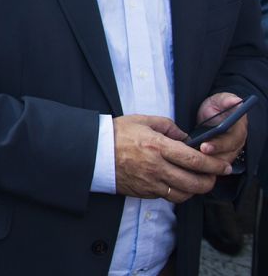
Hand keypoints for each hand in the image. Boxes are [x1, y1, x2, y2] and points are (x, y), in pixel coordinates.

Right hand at [114, 114, 230, 202]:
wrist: (93, 151)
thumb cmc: (116, 133)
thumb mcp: (143, 121)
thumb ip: (168, 126)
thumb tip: (186, 138)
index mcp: (157, 146)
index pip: (194, 160)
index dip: (214, 165)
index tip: (223, 166)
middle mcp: (156, 167)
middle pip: (194, 182)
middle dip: (210, 181)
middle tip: (214, 176)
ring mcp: (149, 182)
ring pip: (183, 194)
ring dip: (195, 190)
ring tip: (197, 182)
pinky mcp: (143, 192)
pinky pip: (167, 197)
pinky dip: (178, 193)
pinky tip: (178, 184)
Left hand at [194, 92, 248, 167]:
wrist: (212, 113)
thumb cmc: (217, 106)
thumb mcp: (220, 100)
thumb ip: (227, 100)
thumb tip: (236, 100)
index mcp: (238, 130)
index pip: (231, 141)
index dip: (218, 145)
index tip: (204, 146)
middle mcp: (236, 144)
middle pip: (225, 156)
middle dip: (208, 158)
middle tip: (191, 157)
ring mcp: (228, 152)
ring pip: (218, 164)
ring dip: (204, 164)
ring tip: (188, 161)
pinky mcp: (219, 158)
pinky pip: (212, 167)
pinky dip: (202, 167)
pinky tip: (189, 165)